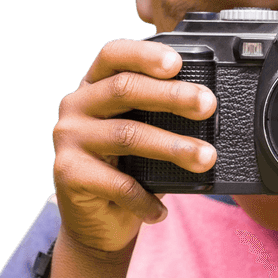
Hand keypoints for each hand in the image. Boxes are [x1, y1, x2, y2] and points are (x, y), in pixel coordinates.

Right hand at [52, 39, 216, 253]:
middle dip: (172, 96)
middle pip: (124, 89)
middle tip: (208, 105)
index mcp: (95, 86)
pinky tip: (162, 211)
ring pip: (127, 134)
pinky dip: (145, 198)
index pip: (114, 55)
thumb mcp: (146, 134)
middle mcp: (76, 106)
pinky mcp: (67, 173)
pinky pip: (117, 183)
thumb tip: (210, 107)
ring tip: (206, 159)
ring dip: (172, 147)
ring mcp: (68, 138)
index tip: (178, 63)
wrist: (98, 223)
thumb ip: (164, 116)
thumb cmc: (130, 171)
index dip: (144, 54)